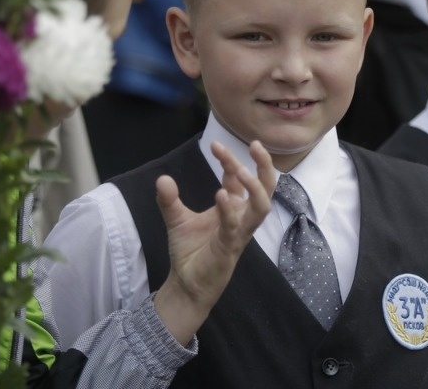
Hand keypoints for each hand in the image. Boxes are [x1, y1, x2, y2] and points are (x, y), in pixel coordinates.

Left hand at [153, 140, 275, 344]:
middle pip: (265, 187)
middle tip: (256, 144)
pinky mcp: (230, 247)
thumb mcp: (176, 219)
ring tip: (241, 170)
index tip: (215, 144)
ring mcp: (239, 232)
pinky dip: (229, 210)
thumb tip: (162, 178)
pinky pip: (235, 227)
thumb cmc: (190, 252)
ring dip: (255, 187)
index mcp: (233, 207)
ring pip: (261, 207)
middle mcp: (242, 217)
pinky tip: (220, 194)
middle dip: (264, 166)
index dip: (230, 159)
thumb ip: (169, 200)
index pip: (238, 177)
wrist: (185, 284)